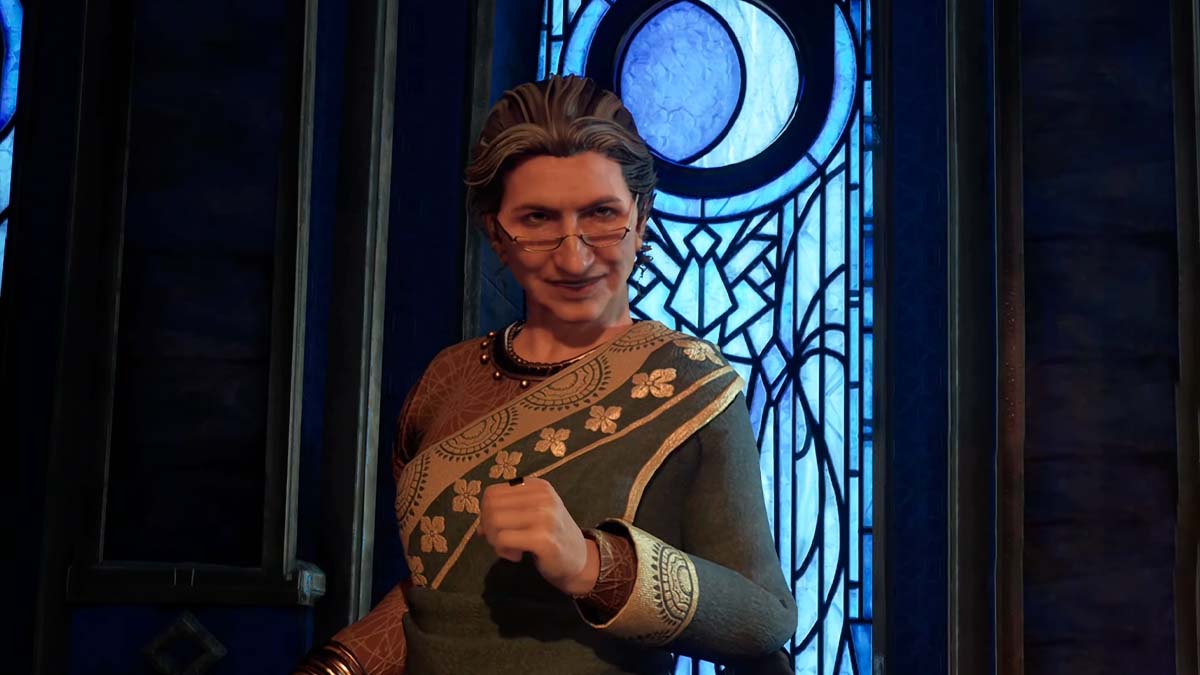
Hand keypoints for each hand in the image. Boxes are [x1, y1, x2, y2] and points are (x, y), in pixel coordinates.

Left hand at [477, 476, 599, 595]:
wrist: (580, 559)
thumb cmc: (552, 536)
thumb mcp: (533, 515)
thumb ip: (508, 513)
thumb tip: (480, 527)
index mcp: (538, 486)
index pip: (492, 493)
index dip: (486, 513)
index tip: (498, 528)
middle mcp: (542, 496)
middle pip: (491, 506)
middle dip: (488, 527)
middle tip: (501, 541)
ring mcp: (544, 516)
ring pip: (494, 522)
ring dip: (495, 540)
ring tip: (509, 549)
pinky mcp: (542, 538)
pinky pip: (503, 540)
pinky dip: (503, 551)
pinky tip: (516, 556)